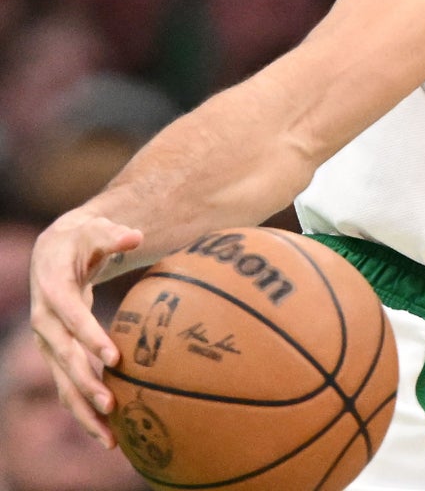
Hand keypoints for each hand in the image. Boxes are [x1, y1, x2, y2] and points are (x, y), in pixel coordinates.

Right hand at [28, 210, 143, 447]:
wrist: (54, 252)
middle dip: (85, 383)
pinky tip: (107, 434)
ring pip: (62, 381)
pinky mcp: (59, 354)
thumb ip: (113, 235)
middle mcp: (45, 321)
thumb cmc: (83, 239)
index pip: (69, 317)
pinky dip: (84, 410)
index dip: (89, 337)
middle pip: (62, 357)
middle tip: (112, 406)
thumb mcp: (96, 230)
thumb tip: (135, 236)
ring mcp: (49, 341)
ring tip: (110, 437)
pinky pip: (69, 385)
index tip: (113, 358)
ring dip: (83, 409)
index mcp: (53, 291)